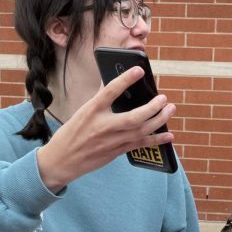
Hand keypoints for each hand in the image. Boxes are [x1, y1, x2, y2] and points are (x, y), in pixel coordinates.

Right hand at [35, 66, 175, 190]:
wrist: (62, 161)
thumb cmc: (71, 133)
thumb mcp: (82, 112)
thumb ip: (99, 98)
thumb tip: (110, 82)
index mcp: (91, 111)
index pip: (110, 91)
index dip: (126, 79)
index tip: (139, 70)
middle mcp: (103, 126)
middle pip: (134, 117)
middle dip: (152, 107)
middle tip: (164, 98)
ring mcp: (111, 141)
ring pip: (141, 131)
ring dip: (159, 120)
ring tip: (170, 109)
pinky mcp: (117, 151)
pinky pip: (140, 145)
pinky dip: (156, 140)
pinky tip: (168, 135)